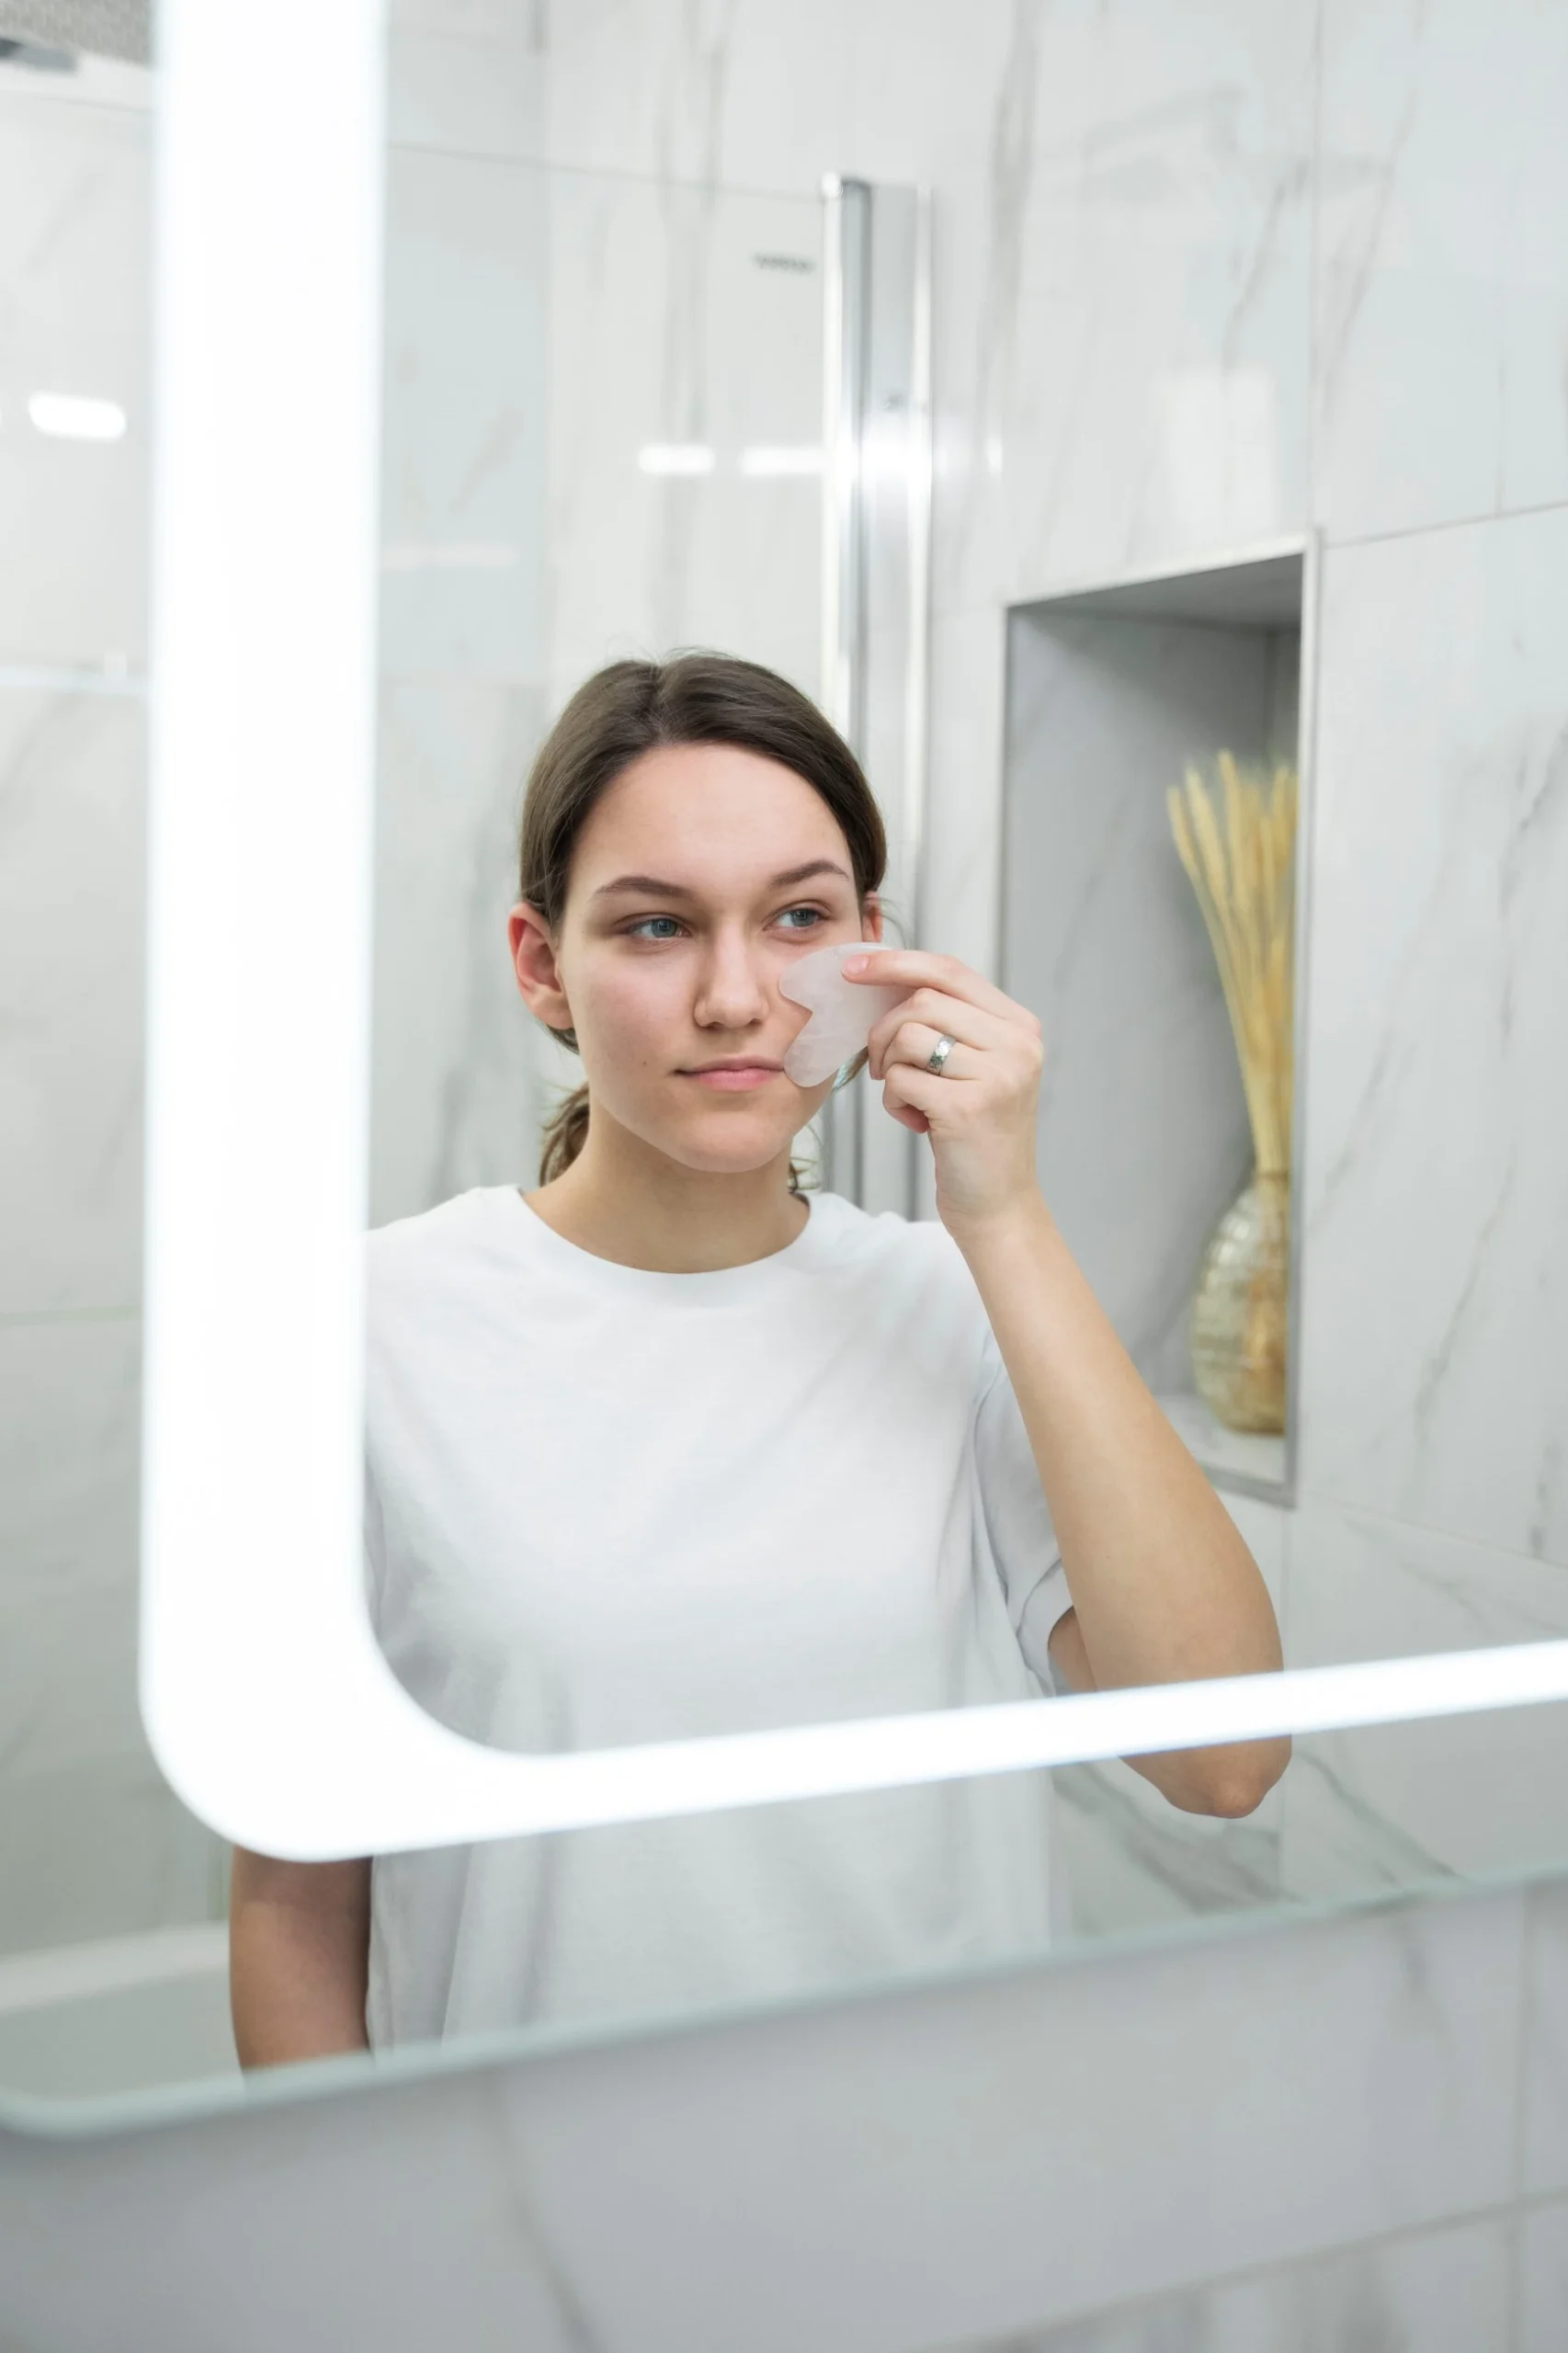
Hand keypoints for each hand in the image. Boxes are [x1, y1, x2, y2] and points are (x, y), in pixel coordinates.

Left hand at [846, 948, 1045, 1230]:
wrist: (998, 1205)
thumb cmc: (975, 1136)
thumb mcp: (977, 1068)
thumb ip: (950, 1023)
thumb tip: (883, 977)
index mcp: (1020, 1026)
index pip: (950, 970)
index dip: (896, 963)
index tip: (853, 966)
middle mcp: (1017, 1045)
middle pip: (922, 1001)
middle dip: (884, 1030)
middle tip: (881, 1065)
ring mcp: (996, 1075)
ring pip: (908, 1036)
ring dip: (890, 1068)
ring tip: (909, 1098)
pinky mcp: (968, 1108)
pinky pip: (901, 1079)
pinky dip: (894, 1101)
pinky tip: (916, 1122)